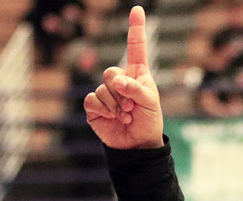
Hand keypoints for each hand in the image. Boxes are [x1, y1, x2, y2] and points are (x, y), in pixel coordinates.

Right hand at [83, 7, 164, 149]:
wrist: (137, 145)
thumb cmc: (148, 122)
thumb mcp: (150, 103)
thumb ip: (136, 89)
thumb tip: (117, 81)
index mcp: (137, 75)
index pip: (135, 48)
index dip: (136, 29)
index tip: (138, 10)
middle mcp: (120, 81)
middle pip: (110, 72)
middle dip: (122, 91)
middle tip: (132, 108)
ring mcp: (106, 93)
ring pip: (102, 88)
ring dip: (116, 105)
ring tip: (126, 117)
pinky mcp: (95, 107)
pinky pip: (92, 100)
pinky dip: (103, 109)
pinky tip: (112, 118)